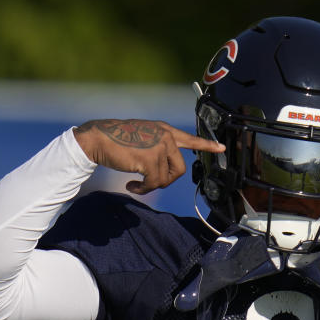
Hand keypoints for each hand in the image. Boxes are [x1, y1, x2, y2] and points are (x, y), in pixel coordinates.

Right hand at [74, 119, 223, 193]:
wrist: (98, 138)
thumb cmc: (116, 140)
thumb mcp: (142, 138)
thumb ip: (157, 147)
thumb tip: (165, 168)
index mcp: (164, 130)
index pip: (190, 139)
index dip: (206, 145)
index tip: (221, 148)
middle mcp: (165, 136)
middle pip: (180, 169)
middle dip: (166, 180)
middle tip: (150, 182)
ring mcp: (159, 147)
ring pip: (165, 179)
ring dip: (150, 186)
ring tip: (136, 182)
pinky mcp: (151, 159)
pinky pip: (154, 183)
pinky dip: (143, 189)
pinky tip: (131, 185)